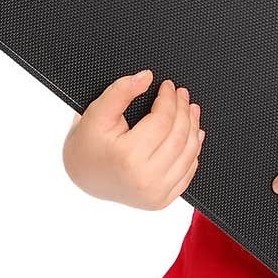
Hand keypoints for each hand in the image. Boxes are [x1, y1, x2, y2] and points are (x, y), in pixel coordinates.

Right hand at [62, 72, 204, 209]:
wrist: (83, 176)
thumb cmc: (88, 144)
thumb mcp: (97, 112)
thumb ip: (121, 91)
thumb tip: (147, 77)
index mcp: (128, 158)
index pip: (162, 120)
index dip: (168, 99)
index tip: (168, 85)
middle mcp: (144, 180)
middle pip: (179, 136)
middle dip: (183, 110)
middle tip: (182, 94)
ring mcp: (155, 194)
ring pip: (189, 154)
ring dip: (193, 127)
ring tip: (190, 109)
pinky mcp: (161, 201)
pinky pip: (188, 173)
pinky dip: (194, 151)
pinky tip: (194, 135)